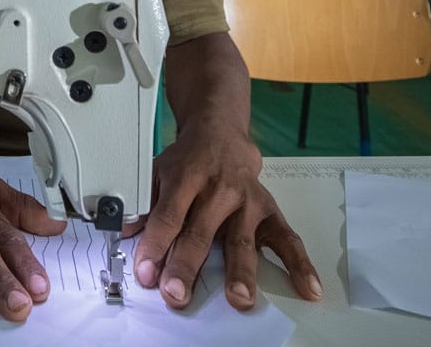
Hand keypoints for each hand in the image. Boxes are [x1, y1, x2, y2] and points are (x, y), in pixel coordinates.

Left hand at [127, 122, 322, 310]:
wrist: (220, 133)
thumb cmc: (187, 159)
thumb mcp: (158, 171)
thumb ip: (143, 204)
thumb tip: (122, 233)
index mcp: (186, 178)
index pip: (168, 216)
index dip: (155, 245)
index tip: (146, 272)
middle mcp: (218, 190)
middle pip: (200, 233)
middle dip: (187, 266)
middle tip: (177, 293)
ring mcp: (247, 202)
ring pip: (242, 240)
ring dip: (240, 272)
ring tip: (239, 298)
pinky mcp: (269, 211)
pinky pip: (288, 240)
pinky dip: (300, 265)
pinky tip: (308, 289)